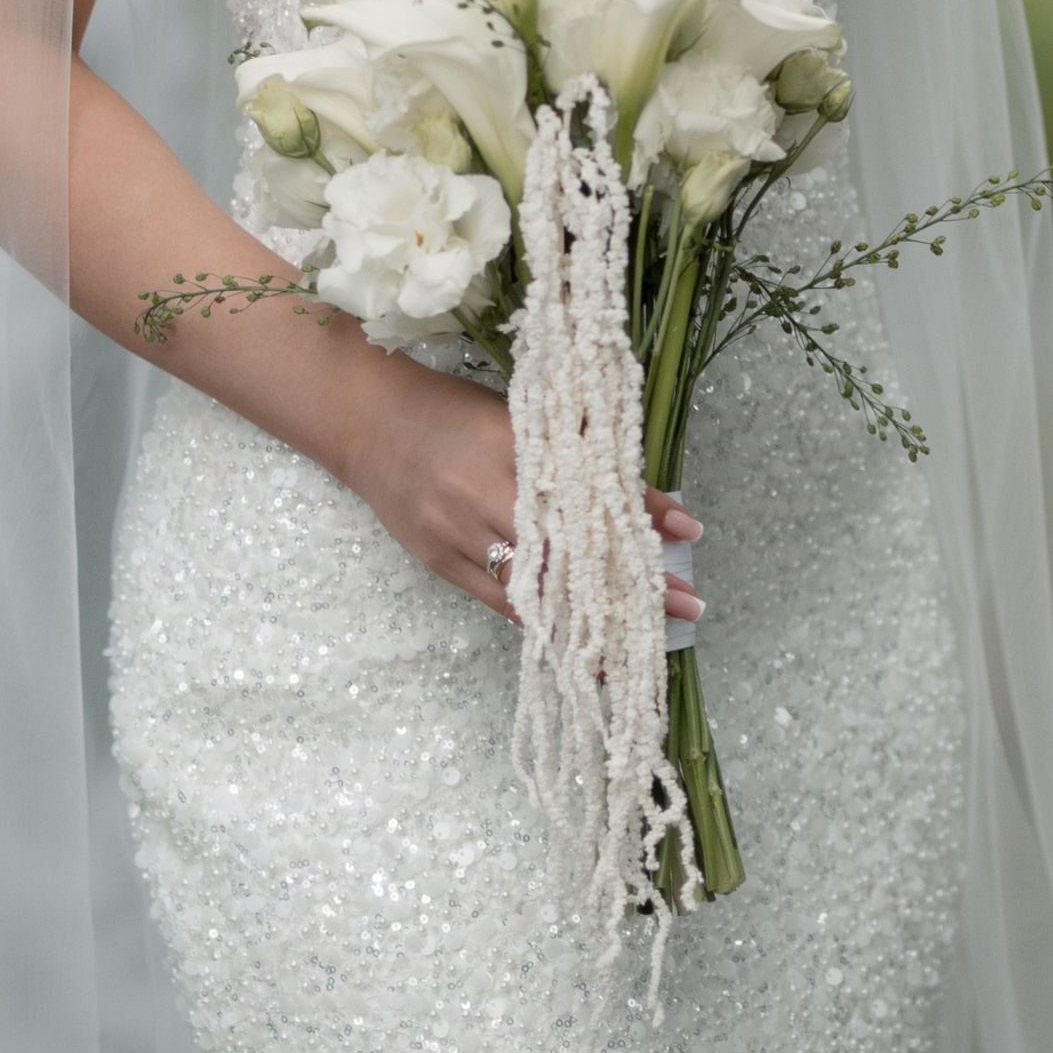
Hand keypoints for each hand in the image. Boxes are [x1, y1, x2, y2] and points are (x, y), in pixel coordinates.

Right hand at [336, 353, 703, 625]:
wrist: (363, 420)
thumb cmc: (447, 409)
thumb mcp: (515, 416)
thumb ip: (573, 452)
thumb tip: (645, 495)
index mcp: (503, 444)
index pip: (583, 489)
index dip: (637, 516)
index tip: (689, 535)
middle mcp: (478, 494)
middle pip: (567, 550)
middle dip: (627, 583)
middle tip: (685, 606)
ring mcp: (453, 535)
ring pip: (535, 589)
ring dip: (592, 619)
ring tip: (642, 643)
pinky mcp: (437, 563)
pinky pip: (499, 602)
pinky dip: (544, 621)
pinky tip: (580, 643)